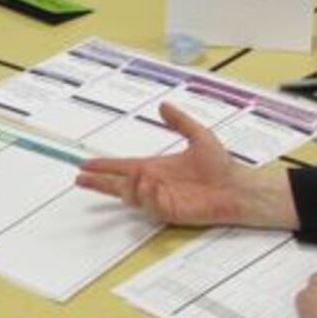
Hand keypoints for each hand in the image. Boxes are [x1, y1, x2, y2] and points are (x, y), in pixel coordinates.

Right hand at [75, 102, 299, 227]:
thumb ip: (179, 122)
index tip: (86, 164)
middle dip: (99, 183)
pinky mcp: (169, 211)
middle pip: (118, 185)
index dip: (104, 166)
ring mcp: (160, 199)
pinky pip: (150, 205)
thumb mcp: (198, 136)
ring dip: (129, 186)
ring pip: (131, 196)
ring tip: (136, 176)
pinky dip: (147, 195)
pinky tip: (151, 184)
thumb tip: (163, 106)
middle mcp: (154, 184)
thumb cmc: (220, 166)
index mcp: (156, 167)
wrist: (236, 187)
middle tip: (81, 180)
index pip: (123, 167)